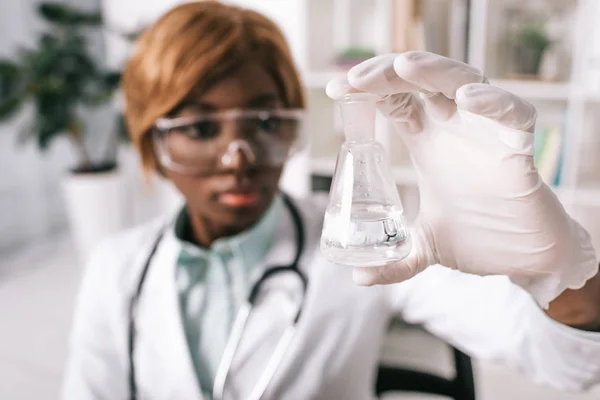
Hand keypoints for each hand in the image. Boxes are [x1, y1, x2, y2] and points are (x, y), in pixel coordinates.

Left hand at [326, 52, 597, 306]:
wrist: (523, 258)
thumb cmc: (478, 237)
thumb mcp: (425, 247)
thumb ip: (395, 261)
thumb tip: (359, 278)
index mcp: (428, 140)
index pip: (395, 97)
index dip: (368, 87)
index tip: (337, 90)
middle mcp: (453, 128)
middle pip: (422, 79)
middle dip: (388, 71)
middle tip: (356, 78)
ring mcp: (486, 134)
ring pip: (464, 81)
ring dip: (435, 71)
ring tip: (404, 67)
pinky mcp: (518, 151)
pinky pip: (513, 115)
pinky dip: (494, 104)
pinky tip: (468, 99)